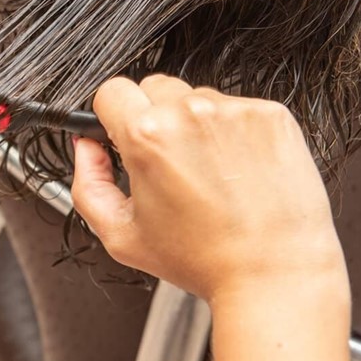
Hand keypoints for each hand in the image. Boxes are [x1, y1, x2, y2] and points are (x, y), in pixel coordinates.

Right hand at [70, 74, 347, 303]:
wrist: (274, 273)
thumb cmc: (202, 260)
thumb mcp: (121, 235)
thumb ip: (87, 184)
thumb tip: (86, 148)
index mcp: (146, 136)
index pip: (111, 91)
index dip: (112, 115)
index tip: (123, 134)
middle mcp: (189, 113)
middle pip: (153, 87)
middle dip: (153, 117)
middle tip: (169, 161)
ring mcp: (234, 110)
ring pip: (196, 97)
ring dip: (195, 124)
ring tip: (210, 171)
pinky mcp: (271, 115)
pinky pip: (238, 108)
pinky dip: (234, 132)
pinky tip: (238, 169)